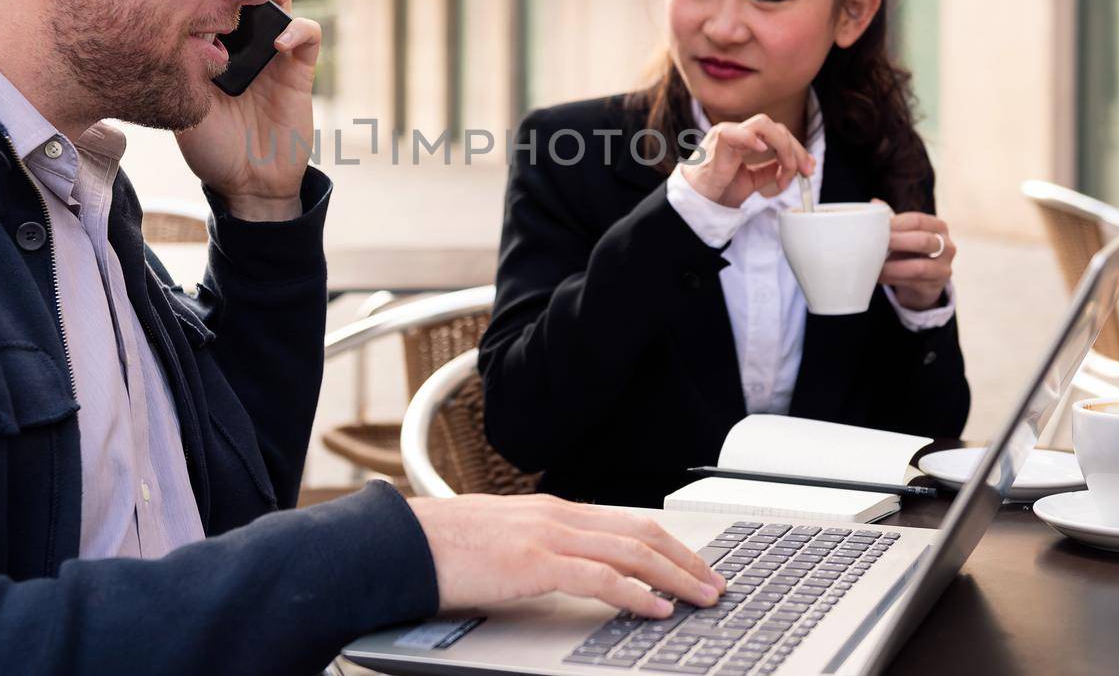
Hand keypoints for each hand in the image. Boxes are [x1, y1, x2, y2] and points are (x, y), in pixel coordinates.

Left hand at [174, 0, 320, 220]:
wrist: (249, 185)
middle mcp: (243, 47)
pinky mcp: (299, 70)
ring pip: (279, 2)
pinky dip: (298, 30)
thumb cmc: (213, 150)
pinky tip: (279, 43)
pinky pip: (308, 35)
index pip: (211, 2)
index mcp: (212, 50)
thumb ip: (182, 71)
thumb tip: (173, 30)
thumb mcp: (183, 106)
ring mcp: (273, 56)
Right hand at [406, 493, 726, 617]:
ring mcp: (546, 535)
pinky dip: (635, 591)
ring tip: (702, 597)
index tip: (694, 565)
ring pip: (630, 550)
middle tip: (715, 583)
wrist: (404, 543)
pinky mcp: (533, 561)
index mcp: (551, 511)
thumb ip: (541, 551)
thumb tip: (570, 572)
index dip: (668, 543)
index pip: (626, 521)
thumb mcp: (504, 542)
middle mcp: (556, 515)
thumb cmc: (445, 548)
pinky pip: (598, 576)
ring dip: (675, 575)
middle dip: (685, 558)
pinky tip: (656, 607)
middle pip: (640, 531)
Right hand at [682, 115, 814, 208]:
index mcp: (746, 139)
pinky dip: (750, 138)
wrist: (698, 202)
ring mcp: (728, 134)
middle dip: (796, 149)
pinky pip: (734, 132)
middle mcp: (738, 132)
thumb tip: (793, 166)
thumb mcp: (753, 180)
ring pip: (763, 125)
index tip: (808, 169)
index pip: (779, 134)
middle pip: (777, 128)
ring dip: (783, 147)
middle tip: (804, 171)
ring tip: (785, 171)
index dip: (798, 150)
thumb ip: (770, 170)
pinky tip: (762, 149)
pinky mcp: (717, 142)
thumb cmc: (719, 189)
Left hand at [879, 209, 954, 309]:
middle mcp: (947, 246)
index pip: (918, 220)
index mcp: (938, 227)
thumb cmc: (910, 252)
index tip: (877, 227)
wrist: (922, 283)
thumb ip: (893, 221)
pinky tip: (879, 276)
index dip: (896, 223)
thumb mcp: (905, 234)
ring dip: (893, 266)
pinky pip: (913, 283)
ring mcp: (944, 268)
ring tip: (875, 265)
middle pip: (924, 241)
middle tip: (874, 244)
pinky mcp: (936, 286)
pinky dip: (893, 279)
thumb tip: (875, 203)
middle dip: (897, 242)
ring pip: (920, 267)